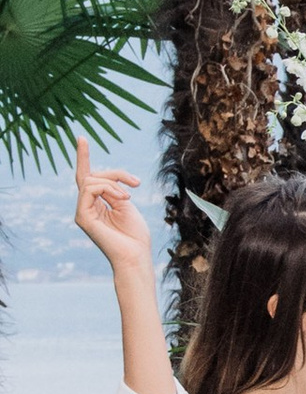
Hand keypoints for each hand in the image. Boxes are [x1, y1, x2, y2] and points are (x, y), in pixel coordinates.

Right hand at [71, 134, 151, 277]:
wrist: (136, 255)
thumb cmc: (135, 235)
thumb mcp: (126, 205)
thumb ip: (113, 189)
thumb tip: (105, 180)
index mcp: (98, 204)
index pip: (88, 177)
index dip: (84, 157)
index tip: (81, 138)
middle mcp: (87, 206)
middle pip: (92, 175)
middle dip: (116, 173)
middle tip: (136, 183)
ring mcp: (82, 211)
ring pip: (90, 180)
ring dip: (113, 183)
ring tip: (128, 198)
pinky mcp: (82, 217)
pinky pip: (88, 189)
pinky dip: (107, 189)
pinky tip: (120, 199)